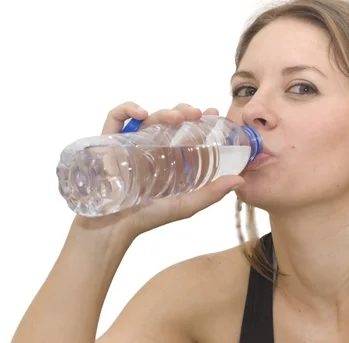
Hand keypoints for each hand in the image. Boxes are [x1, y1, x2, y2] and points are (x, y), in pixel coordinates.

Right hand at [72, 102, 244, 241]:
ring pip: (146, 116)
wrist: (113, 228)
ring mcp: (128, 143)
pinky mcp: (107, 142)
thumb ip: (211, 193)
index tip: (213, 113)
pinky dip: (127, 109)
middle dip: (183, 111)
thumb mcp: (185, 205)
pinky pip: (115, 117)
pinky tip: (142, 114)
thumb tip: (241, 180)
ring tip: (177, 117)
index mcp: (167, 157)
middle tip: (197, 114)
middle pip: (166, 119)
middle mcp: (148, 147)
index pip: (184, 130)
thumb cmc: (146, 218)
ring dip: (163, 111)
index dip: (199, 118)